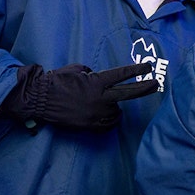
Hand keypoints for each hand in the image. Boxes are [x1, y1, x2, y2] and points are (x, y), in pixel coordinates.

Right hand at [3, 62, 158, 131]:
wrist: (40, 99)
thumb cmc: (57, 81)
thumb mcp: (77, 70)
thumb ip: (94, 75)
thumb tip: (101, 81)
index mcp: (96, 82)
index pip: (121, 75)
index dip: (136, 71)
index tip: (149, 67)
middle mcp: (99, 98)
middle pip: (128, 94)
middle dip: (144, 89)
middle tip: (155, 85)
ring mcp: (95, 114)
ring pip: (116, 112)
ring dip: (114, 107)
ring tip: (104, 103)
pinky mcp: (89, 126)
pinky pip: (107, 125)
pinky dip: (109, 120)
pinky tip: (106, 115)